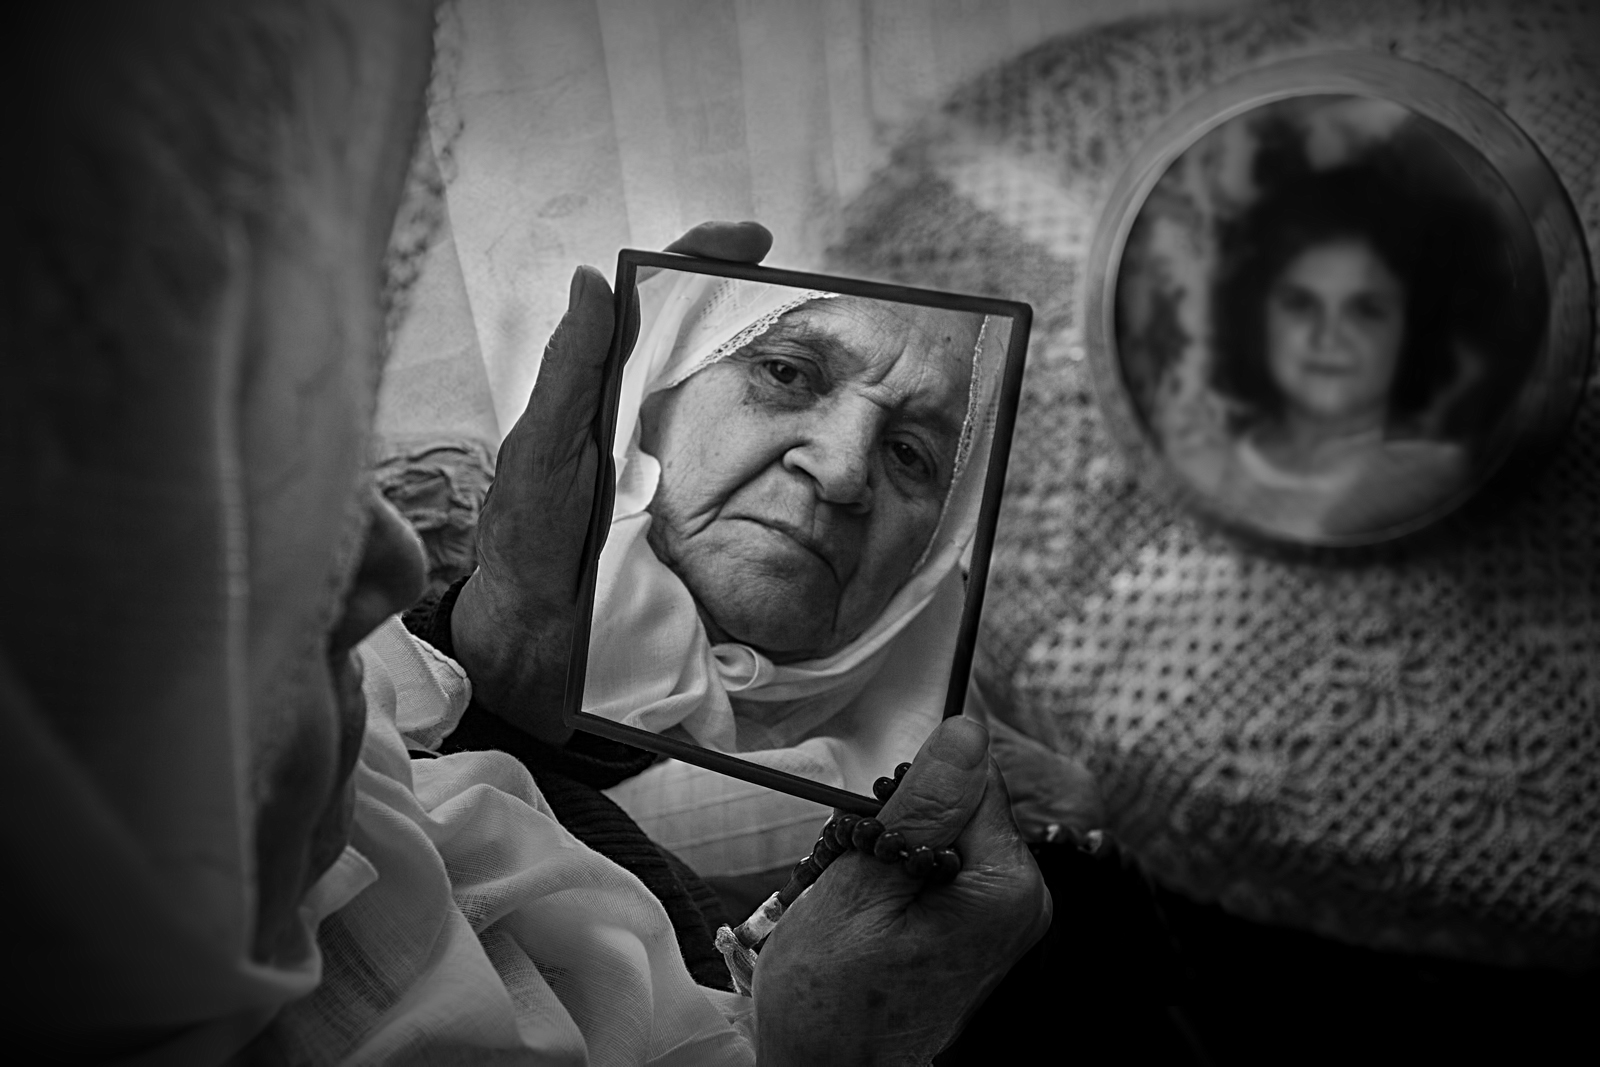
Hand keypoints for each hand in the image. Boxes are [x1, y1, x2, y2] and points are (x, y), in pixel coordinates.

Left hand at [450, 222, 772, 741]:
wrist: (542, 642)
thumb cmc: (530, 541)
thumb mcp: (544, 452)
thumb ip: (570, 372)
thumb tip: (594, 279)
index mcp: (603, 388)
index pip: (651, 305)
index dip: (697, 261)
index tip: (750, 241)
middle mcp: (645, 416)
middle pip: (704, 342)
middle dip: (755, 304)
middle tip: (808, 291)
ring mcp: (679, 465)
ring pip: (735, 400)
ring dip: (780, 372)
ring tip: (828, 350)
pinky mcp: (703, 513)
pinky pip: (750, 469)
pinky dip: (786, 449)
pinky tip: (817, 439)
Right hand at [752, 718, 1051, 1064]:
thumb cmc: (833, 1001)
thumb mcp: (864, 888)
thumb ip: (921, 807)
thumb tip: (966, 730)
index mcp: (1007, 883)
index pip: (974, 775)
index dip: (911, 788)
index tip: (873, 832)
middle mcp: (1022, 899)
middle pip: (962, 802)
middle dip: (902, 820)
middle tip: (859, 875)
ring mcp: (1004, 917)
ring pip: (945, 832)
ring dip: (896, 849)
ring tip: (863, 904)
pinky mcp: (982, 928)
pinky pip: (942, 866)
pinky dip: (902, 876)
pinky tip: (875, 915)